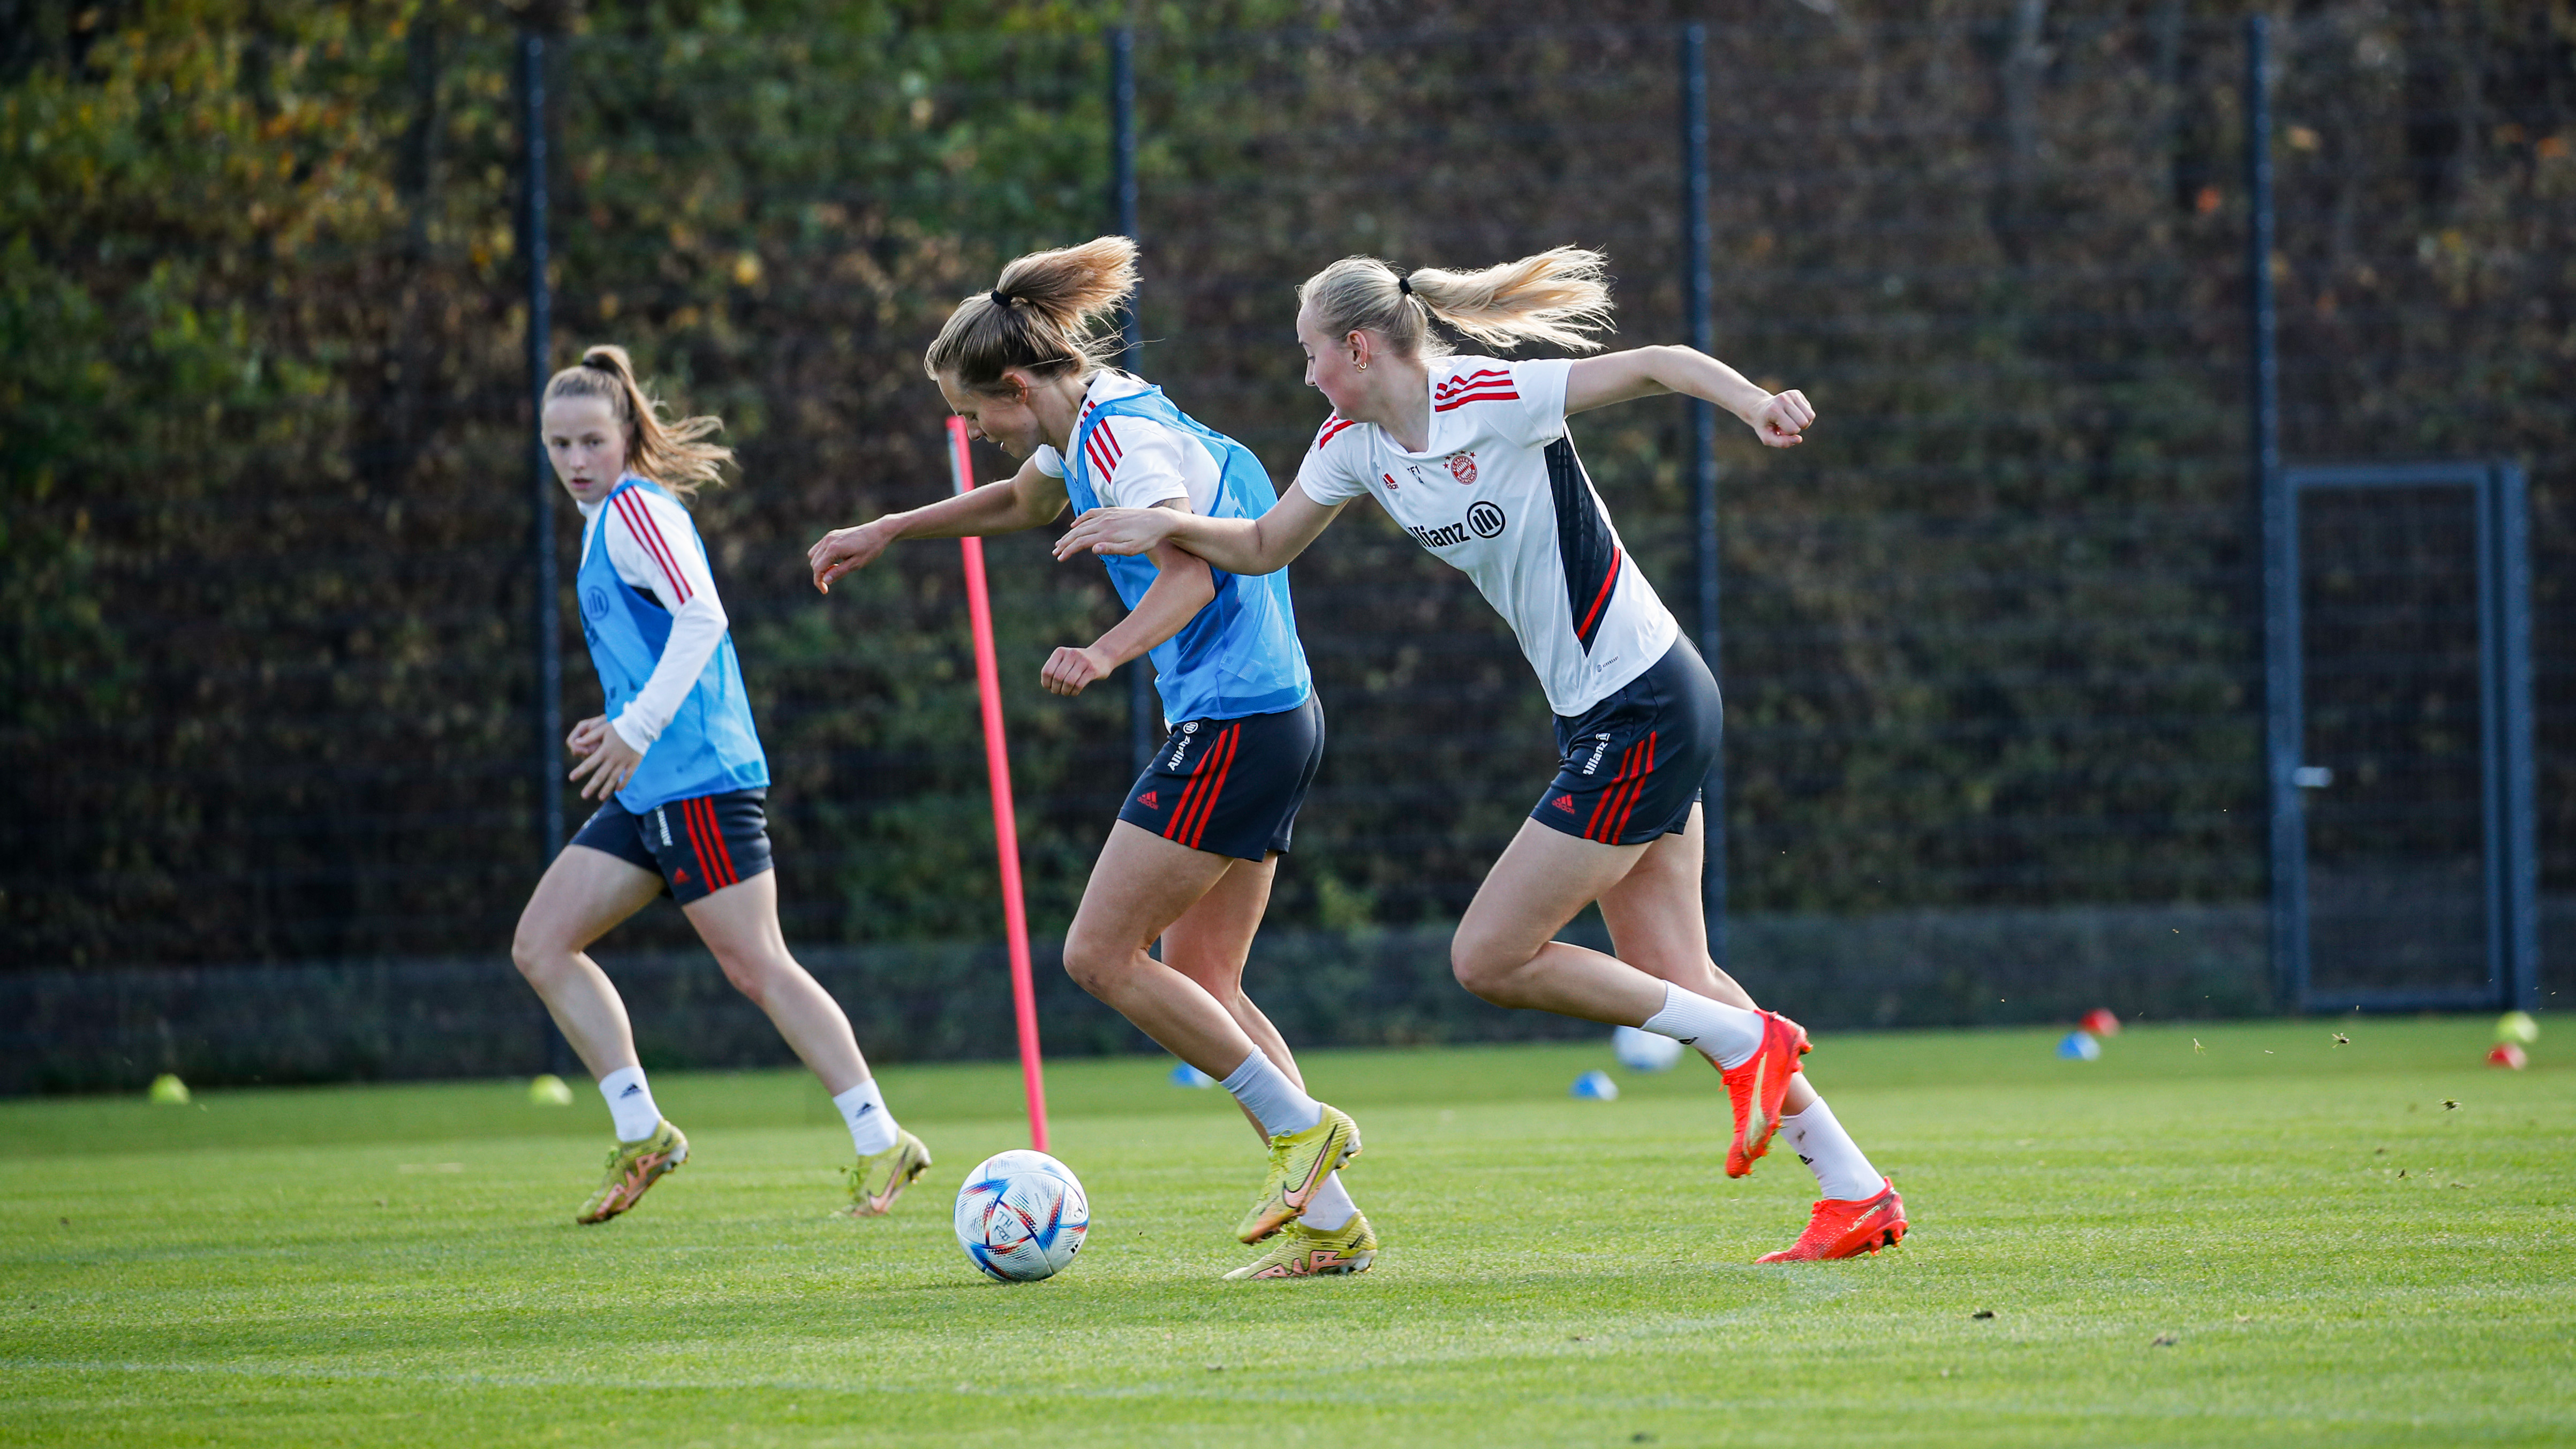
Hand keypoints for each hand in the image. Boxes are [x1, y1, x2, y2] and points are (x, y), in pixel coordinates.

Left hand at [567, 721, 645, 799]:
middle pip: (600, 775)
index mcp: (604, 750)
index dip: (580, 771)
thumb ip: (590, 737)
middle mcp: (613, 759)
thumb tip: (577, 743)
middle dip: (591, 786)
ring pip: (613, 778)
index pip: (589, 763)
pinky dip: (623, 783)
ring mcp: (624, 762)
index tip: (571, 778)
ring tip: (600, 798)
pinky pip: (628, 776)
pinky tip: (617, 790)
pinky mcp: (634, 763)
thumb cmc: (620, 726)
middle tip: (584, 795)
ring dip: (606, 789)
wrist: (640, 726)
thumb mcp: (603, 729)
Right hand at [808, 520, 891, 592]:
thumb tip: (825, 580)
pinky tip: (836, 560)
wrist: (878, 532)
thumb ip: (839, 572)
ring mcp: (829, 536)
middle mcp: (828, 541)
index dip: (818, 582)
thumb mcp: (856, 564)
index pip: (818, 568)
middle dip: (820, 574)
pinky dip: (822, 556)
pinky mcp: (832, 534)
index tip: (825, 591)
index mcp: (833, 549)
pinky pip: (819, 547)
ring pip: (814, 554)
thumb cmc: (870, 548)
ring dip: (820, 564)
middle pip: (814, 562)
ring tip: (836, 568)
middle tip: (834, 578)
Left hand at [1039, 644, 1115, 696]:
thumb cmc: (1079, 662)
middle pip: (1058, 677)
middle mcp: (1071, 654)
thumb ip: (1055, 669)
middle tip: (1058, 691)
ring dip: (1065, 691)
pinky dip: (1074, 692)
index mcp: (1060, 652)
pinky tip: (1074, 692)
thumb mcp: (1065, 660)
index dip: (1046, 683)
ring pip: (1068, 682)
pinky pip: (1079, 685)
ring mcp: (1083, 661)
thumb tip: (1046, 685)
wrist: (1103, 655)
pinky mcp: (1092, 670)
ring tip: (1066, 692)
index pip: (1047, 671)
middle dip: (1056, 689)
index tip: (1049, 687)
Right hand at [1052, 507, 1180, 561]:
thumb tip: (1092, 549)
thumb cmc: (1147, 539)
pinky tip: (1074, 525)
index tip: (1060, 558)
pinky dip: (1080, 519)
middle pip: (1078, 533)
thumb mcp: (1132, 549)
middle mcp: (1104, 522)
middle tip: (1055, 553)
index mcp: (1107, 533)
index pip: (1081, 542)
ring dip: (1069, 533)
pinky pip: (1091, 513)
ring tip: (1061, 542)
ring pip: (1082, 524)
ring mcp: (1107, 515)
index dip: (1069, 550)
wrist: (1159, 521)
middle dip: (1065, 543)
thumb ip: (1112, 549)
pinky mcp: (1111, 511)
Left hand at [1751, 389, 1814, 447]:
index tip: (1778, 429)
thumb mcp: (1767, 438)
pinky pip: (1810, 411)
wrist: (1759, 408)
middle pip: (1804, 422)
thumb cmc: (1764, 425)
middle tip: (1784, 425)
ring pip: (1811, 416)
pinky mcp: (1797, 393)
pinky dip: (1804, 416)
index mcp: (1774, 410)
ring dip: (1803, 423)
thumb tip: (1799, 439)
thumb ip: (1782, 443)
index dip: (1788, 434)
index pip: (1793, 429)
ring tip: (1789, 420)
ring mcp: (1791, 394)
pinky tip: (1792, 414)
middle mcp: (1783, 399)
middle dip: (1797, 428)